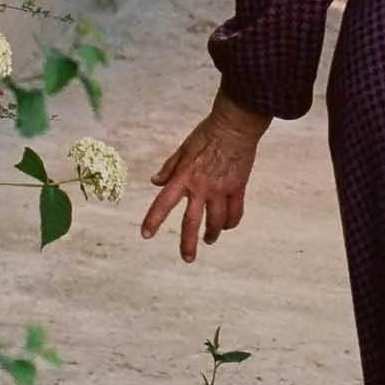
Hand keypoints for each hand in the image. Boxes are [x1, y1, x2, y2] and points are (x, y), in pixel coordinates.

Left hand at [140, 88, 269, 262]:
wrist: (235, 126)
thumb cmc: (207, 133)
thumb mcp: (183, 149)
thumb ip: (169, 168)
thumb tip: (155, 181)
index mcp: (184, 177)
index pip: (164, 203)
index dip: (154, 220)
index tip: (146, 234)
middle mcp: (201, 187)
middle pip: (192, 222)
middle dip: (188, 243)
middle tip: (188, 258)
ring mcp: (221, 189)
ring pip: (216, 221)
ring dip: (212, 234)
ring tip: (209, 240)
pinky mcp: (238, 187)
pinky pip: (235, 211)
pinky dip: (231, 222)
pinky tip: (226, 226)